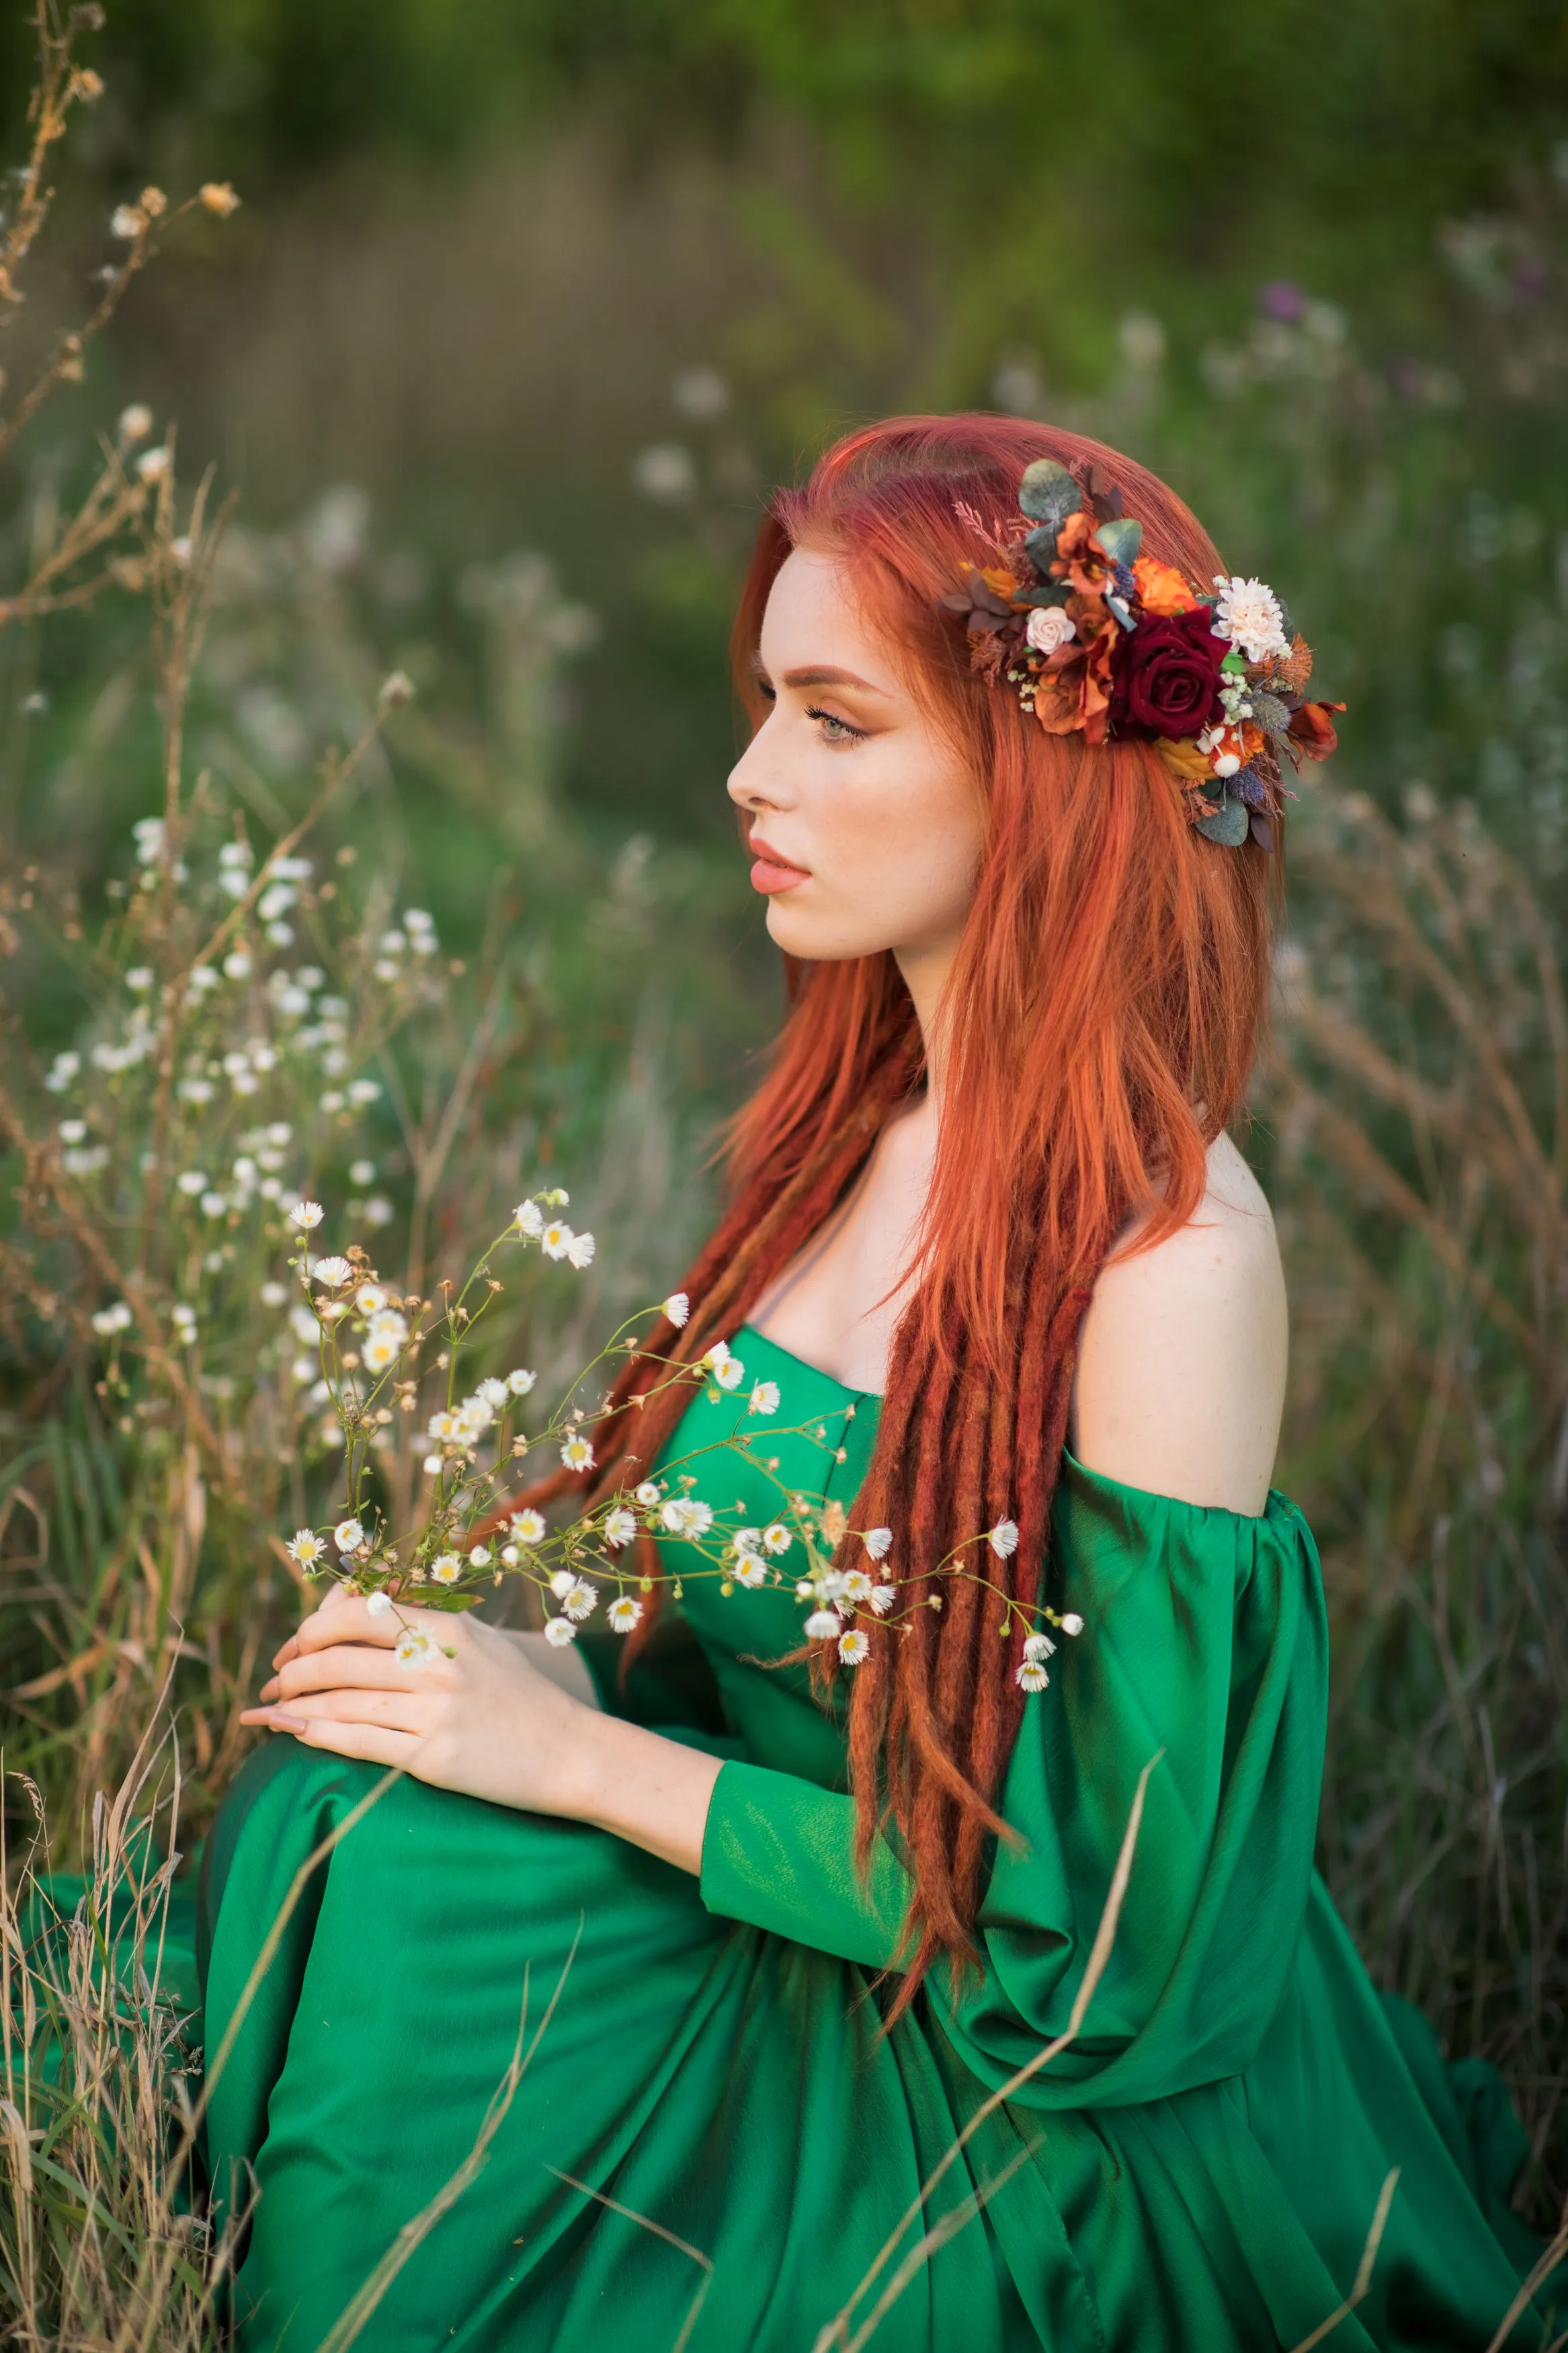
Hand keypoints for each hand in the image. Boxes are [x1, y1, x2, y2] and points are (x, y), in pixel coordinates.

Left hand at [243, 1588, 598, 1815]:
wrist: (571, 1753)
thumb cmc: (516, 1693)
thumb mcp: (474, 1640)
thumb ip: (415, 1619)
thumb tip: (342, 1600)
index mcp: (447, 1627)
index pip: (358, 1613)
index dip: (311, 1628)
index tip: (292, 1648)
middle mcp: (438, 1664)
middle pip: (338, 1658)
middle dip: (292, 1671)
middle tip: (272, 1685)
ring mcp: (436, 1712)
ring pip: (341, 1701)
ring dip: (292, 1705)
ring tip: (268, 1712)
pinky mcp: (434, 1759)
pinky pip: (358, 1743)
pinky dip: (315, 1734)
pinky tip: (291, 1734)